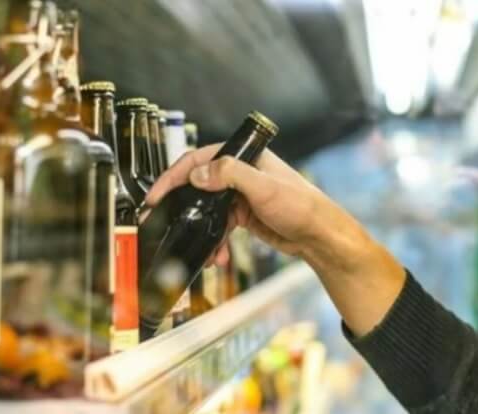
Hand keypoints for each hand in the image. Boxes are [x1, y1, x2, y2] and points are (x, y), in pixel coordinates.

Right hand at [146, 145, 405, 336]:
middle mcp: (241, 173)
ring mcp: (241, 195)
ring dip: (201, 229)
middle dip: (182, 205)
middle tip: (164, 220)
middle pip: (199, 185)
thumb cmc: (302, 207)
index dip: (175, 175)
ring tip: (202, 248)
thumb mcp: (265, 187)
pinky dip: (215, 241)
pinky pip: (219, 226)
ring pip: (208, 210)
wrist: (320, 237)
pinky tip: (217, 255)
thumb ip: (230, 175)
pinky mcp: (244, 215)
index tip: (157, 194)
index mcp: (245, 158)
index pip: (200, 159)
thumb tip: (198, 174)